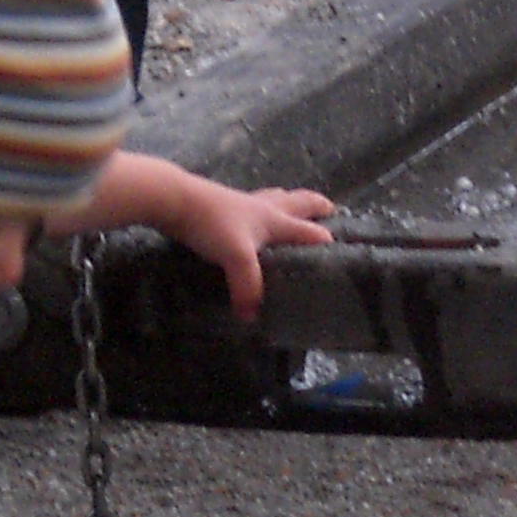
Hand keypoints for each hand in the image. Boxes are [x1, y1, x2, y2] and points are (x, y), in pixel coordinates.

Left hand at [46, 155, 333, 318]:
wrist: (173, 200)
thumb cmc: (212, 223)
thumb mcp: (236, 258)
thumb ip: (247, 287)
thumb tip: (250, 317)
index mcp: (274, 220)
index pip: (308, 232)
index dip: (325, 241)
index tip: (342, 250)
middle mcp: (262, 208)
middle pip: (297, 202)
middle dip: (315, 205)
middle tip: (329, 208)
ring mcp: (241, 204)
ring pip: (274, 199)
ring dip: (288, 202)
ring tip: (294, 207)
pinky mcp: (222, 206)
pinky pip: (250, 206)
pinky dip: (259, 209)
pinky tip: (251, 218)